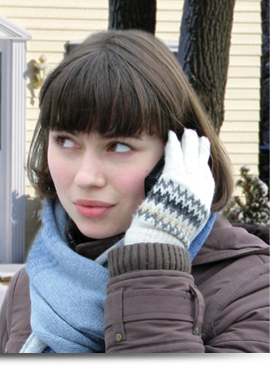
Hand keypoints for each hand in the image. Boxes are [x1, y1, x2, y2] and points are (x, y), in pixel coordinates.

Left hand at [125, 129, 213, 248]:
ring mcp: (188, 181)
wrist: (161, 235)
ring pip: (190, 156)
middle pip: (201, 163)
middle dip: (200, 150)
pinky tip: (171, 135)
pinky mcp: (175, 176)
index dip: (204, 165)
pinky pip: (175, 155)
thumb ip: (179, 212)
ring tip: (187, 132)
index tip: (203, 156)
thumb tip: (172, 209)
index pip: (206, 179)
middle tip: (199, 138)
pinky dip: (174, 144)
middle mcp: (199, 190)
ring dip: (188, 142)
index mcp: (203, 202)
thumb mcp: (179, 224)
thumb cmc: (164, 235)